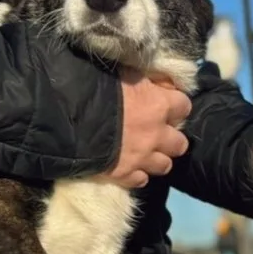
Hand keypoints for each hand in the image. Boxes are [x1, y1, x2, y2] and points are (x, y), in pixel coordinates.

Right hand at [97, 70, 190, 188]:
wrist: (68, 116)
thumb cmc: (95, 87)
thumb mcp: (123, 73)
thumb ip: (143, 81)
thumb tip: (155, 82)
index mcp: (158, 105)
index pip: (184, 107)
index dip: (176, 107)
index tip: (166, 105)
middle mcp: (156, 134)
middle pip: (180, 144)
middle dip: (172, 139)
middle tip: (159, 134)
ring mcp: (142, 157)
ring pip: (164, 166)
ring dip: (157, 159)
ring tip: (146, 154)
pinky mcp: (125, 174)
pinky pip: (141, 180)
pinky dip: (137, 174)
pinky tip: (130, 167)